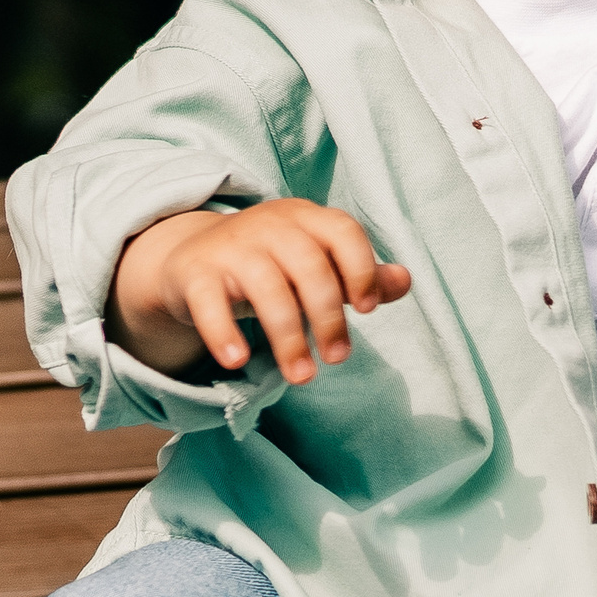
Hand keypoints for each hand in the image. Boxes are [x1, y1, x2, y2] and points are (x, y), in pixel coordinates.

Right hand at [108, 199, 412, 383]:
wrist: (191, 256)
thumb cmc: (271, 264)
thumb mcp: (315, 263)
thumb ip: (360, 274)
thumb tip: (405, 281)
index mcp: (306, 219)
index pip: (342, 231)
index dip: (361, 268)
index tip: (368, 309)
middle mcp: (269, 225)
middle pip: (308, 265)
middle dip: (328, 316)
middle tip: (338, 358)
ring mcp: (230, 247)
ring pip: (266, 288)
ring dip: (288, 337)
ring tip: (302, 377)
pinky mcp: (195, 273)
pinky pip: (209, 302)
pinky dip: (223, 332)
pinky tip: (237, 361)